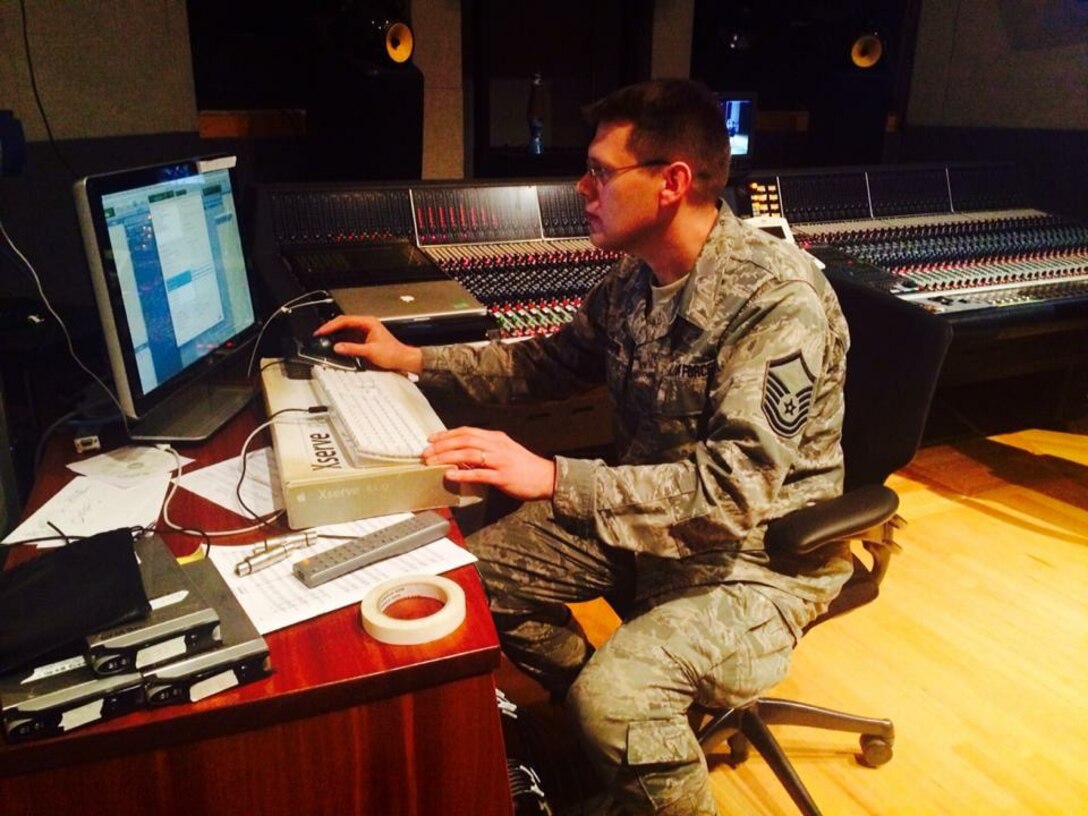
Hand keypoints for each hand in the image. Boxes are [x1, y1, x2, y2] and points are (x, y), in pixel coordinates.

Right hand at [314, 315, 422, 373]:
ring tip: (323, 339)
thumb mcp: (371, 351)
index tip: (322, 331)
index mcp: (368, 322)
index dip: (331, 325)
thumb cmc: (393, 353)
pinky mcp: (364, 340)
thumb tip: (338, 347)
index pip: (345, 320)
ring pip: (345, 331)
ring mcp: (364, 333)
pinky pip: (349, 338)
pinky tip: (335, 345)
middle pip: (343, 323)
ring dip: (335, 335)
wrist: (403, 360)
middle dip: (330, 328)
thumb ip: (353, 349)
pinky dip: (341, 341)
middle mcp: (366, 325)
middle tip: (319, 334)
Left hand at [423, 427, 555, 501]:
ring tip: (432, 462)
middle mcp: (497, 446)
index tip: (431, 439)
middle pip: (464, 440)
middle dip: (442, 445)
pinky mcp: (503, 476)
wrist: (546, 478)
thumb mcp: (505, 451)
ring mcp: (500, 460)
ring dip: (447, 457)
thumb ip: (486, 450)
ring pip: (469, 453)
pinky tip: (450, 474)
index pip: (467, 431)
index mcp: (496, 438)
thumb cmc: (524, 466)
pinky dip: (462, 473)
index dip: (447, 434)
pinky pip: (479, 474)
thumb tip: (462, 454)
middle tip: (426, 452)